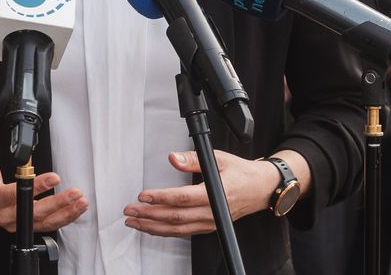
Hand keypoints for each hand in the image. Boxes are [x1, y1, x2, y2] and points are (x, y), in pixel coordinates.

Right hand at [0, 141, 88, 232]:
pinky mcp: (25, 226)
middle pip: (35, 213)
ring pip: (44, 223)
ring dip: (65, 214)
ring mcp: (17, 223)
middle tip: (74, 193)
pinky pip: (46, 225)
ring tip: (81, 202)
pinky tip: (76, 209)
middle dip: (57, 203)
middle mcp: (6, 215)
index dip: (37, 187)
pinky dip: (63, 218)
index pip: (17, 195)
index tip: (54, 178)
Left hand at [123, 149, 304, 236]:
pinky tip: (152, 227)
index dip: (160, 198)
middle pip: (175, 217)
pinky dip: (165, 231)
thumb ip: (193, 159)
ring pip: (177, 229)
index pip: (182, 198)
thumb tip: (173, 158)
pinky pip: (183, 232)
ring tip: (134, 222)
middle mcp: (211, 213)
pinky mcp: (208, 227)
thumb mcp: (219, 159)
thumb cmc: (242, 173)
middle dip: (149, 215)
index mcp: (214, 194)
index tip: (143, 195)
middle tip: (130, 211)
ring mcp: (210, 223)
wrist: (261, 189)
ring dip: (153, 227)